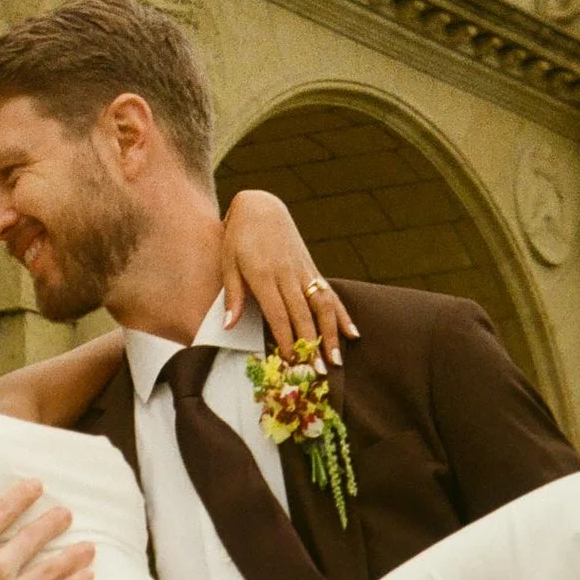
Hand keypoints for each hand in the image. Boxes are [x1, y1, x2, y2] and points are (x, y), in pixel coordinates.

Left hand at [220, 188, 355, 361]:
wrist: (261, 206)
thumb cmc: (238, 237)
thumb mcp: (227, 262)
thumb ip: (232, 295)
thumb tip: (229, 326)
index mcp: (264, 275)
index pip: (278, 313)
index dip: (286, 339)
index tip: (291, 361)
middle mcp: (287, 274)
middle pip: (303, 315)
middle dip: (310, 345)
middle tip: (316, 372)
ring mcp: (303, 271)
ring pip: (322, 306)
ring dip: (330, 334)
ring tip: (336, 361)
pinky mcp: (311, 269)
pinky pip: (330, 293)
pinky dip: (342, 314)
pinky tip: (352, 333)